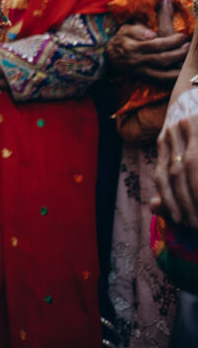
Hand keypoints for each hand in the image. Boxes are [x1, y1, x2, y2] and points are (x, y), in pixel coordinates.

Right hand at [107, 22, 188, 79]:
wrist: (109, 56)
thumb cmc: (120, 39)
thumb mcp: (124, 29)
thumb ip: (138, 30)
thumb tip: (152, 34)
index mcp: (132, 47)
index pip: (155, 45)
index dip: (171, 41)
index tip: (183, 36)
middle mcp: (137, 61)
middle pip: (161, 59)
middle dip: (178, 53)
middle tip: (188, 46)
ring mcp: (141, 72)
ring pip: (162, 74)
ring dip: (178, 69)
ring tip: (188, 61)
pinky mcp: (144, 78)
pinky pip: (160, 82)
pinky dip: (172, 81)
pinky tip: (181, 75)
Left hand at [153, 91, 197, 228]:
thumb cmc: (192, 124)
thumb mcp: (177, 146)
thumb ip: (168, 173)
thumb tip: (153, 206)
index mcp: (165, 139)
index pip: (163, 175)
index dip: (169, 199)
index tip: (179, 220)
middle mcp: (174, 132)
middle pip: (176, 173)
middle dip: (185, 200)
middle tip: (194, 223)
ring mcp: (190, 125)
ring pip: (191, 165)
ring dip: (196, 191)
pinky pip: (197, 158)